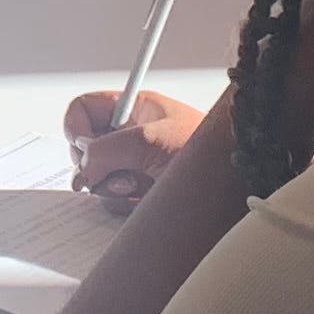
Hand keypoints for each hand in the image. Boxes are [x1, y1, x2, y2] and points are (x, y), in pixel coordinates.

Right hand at [64, 88, 198, 202]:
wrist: (237, 188)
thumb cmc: (207, 151)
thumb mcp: (153, 141)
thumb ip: (109, 149)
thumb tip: (84, 166)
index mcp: (135, 110)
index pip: (85, 109)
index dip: (76, 128)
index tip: (84, 150)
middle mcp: (132, 136)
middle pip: (86, 149)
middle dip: (96, 166)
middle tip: (119, 173)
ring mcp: (135, 166)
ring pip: (98, 179)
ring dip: (114, 188)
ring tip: (143, 186)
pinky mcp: (141, 192)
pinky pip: (114, 201)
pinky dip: (125, 204)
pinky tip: (147, 200)